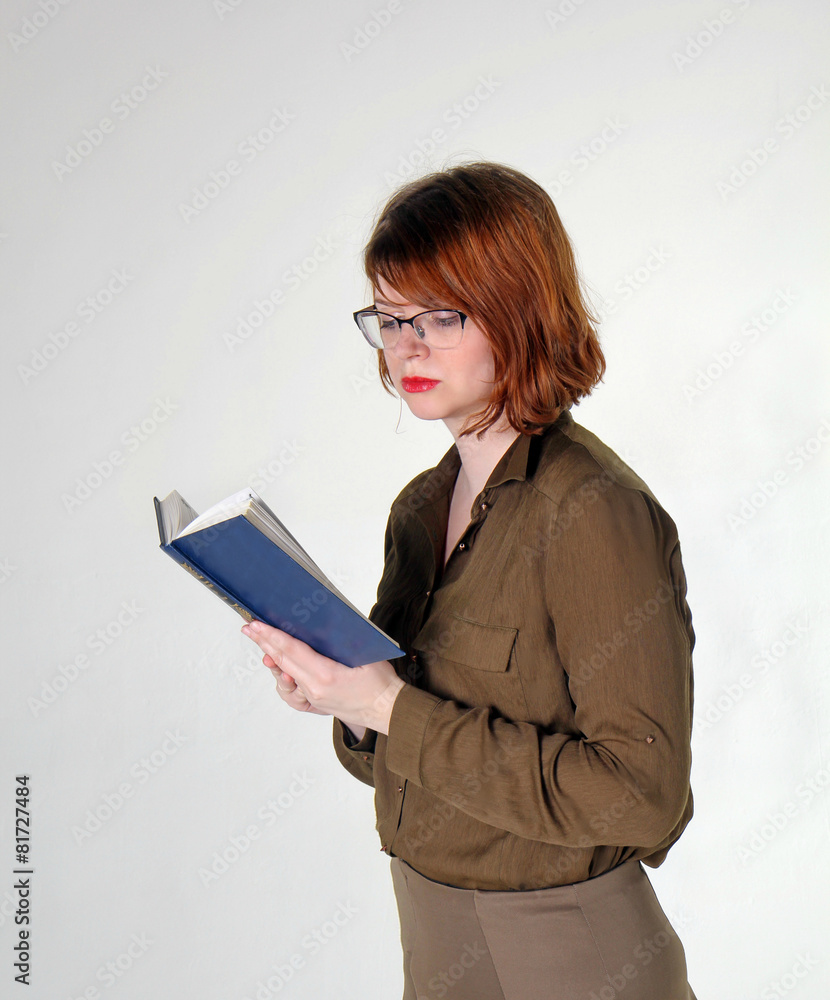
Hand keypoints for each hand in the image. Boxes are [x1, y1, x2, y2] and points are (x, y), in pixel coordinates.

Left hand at [240, 620, 404, 734]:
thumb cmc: (380, 682)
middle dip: (263, 642)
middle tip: (248, 628)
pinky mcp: (315, 704)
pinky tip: (281, 668)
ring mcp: (313, 699)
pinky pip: (292, 691)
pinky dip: (284, 677)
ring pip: (284, 676)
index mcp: (326, 675)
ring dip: (272, 658)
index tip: (256, 624)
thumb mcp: (364, 652)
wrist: (388, 710)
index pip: (291, 650)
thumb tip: (320, 622)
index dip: (272, 635)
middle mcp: (314, 689)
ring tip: (263, 644)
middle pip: (282, 661)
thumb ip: (340, 640)